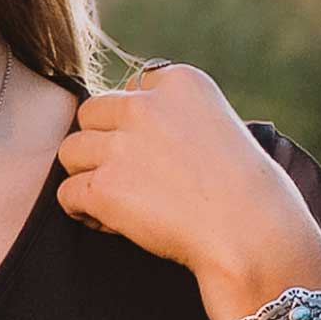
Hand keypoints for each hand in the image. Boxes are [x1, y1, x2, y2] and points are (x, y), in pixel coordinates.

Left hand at [56, 64, 320, 319]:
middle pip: (91, 113)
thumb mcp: (221, 127)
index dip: (135, 122)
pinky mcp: (104, 187)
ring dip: (87, 175)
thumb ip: (175, 117)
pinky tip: (111, 224)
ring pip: (70, 151)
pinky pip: (66, 193)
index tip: (158, 153)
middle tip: (129, 177)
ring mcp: (121, 146)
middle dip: (101, 143)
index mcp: (181, 82)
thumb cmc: (250, 194)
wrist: (254, 237)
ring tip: (117, 202)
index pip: (131, 87)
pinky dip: (82, 211)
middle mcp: (146, 106)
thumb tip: (126, 129)